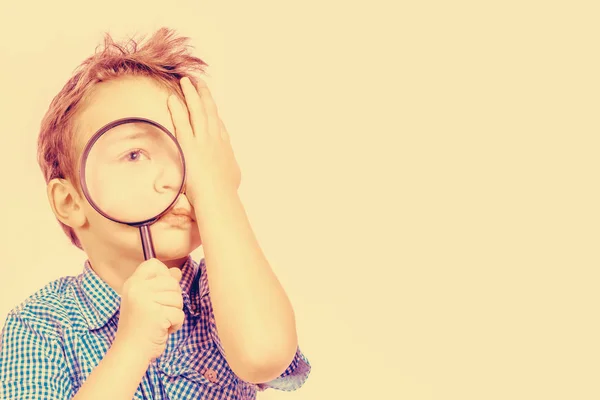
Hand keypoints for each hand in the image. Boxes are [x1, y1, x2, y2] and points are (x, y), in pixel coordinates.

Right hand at [115, 259, 184, 362]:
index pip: (154, 264)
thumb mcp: (146, 301)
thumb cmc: (139, 327)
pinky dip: (175, 324)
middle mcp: (136, 289)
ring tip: (159, 321)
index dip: (164, 275)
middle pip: (172, 282)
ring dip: (174, 312)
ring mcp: (145, 301)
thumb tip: (177, 272)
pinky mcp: (156, 314)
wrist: (129, 352)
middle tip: (158, 312)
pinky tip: (162, 330)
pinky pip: (179, 314)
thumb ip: (160, 285)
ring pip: (178, 298)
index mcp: (132, 283)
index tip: (158, 292)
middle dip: (172, 299)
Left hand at [167, 76, 241, 207]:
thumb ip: (228, 172)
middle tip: (198, 83)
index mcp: (224, 146)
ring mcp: (203, 140)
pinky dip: (178, 109)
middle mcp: (215, 139)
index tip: (209, 102)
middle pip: (209, 111)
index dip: (213, 111)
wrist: (219, 197)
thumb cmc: (225, 192)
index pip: (218, 124)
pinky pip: (182, 122)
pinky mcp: (190, 145)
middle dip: (203, 95)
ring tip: (185, 81)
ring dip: (191, 94)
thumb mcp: (232, 179)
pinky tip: (173, 98)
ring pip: (197, 111)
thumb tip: (228, 175)